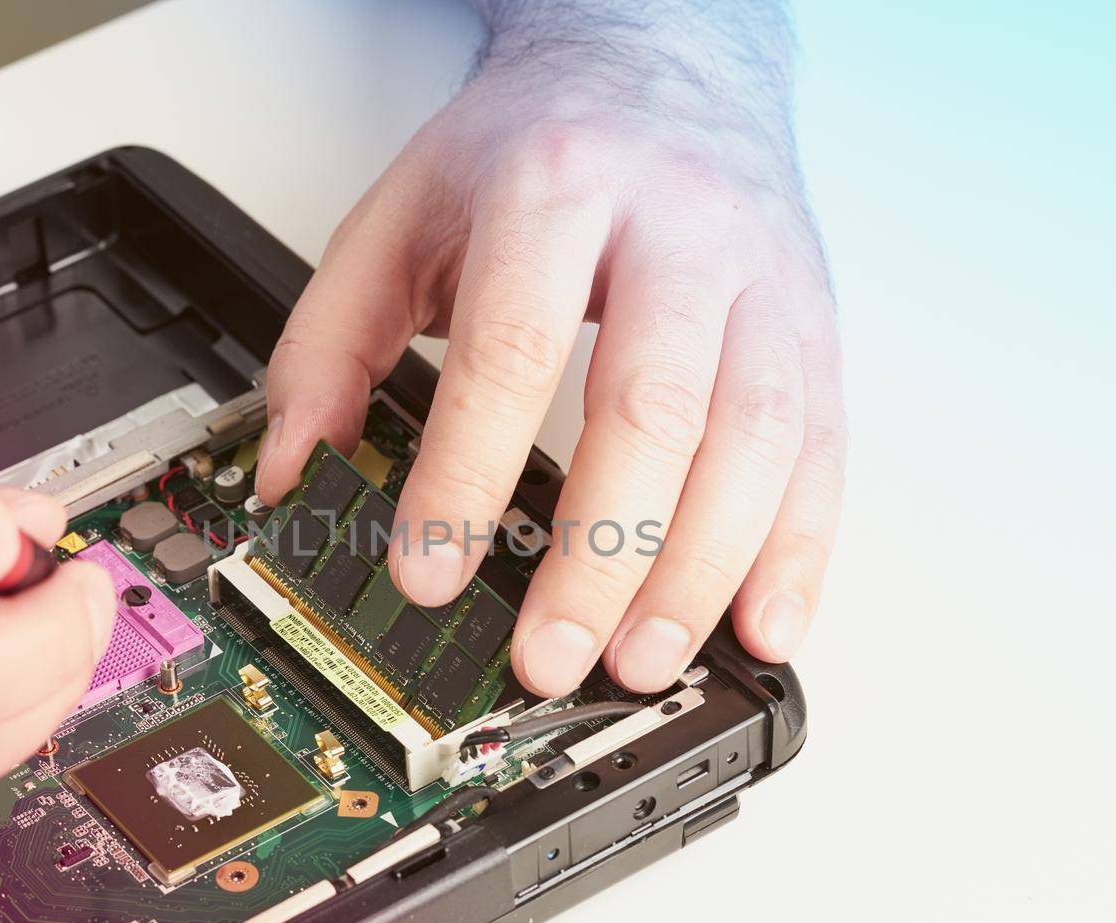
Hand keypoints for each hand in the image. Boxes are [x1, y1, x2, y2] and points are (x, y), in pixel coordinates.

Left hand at [257, 13, 845, 695]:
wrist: (669, 67)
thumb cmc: (541, 147)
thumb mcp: (403, 215)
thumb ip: (330, 341)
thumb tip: (290, 472)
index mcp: (557, 190)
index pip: (511, 347)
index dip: (467, 473)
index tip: (428, 575)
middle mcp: (678, 232)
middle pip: (653, 408)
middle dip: (600, 552)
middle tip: (548, 655)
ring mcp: (762, 284)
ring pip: (756, 441)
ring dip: (700, 573)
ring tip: (638, 662)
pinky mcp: (814, 331)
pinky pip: (825, 453)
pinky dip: (799, 554)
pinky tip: (760, 626)